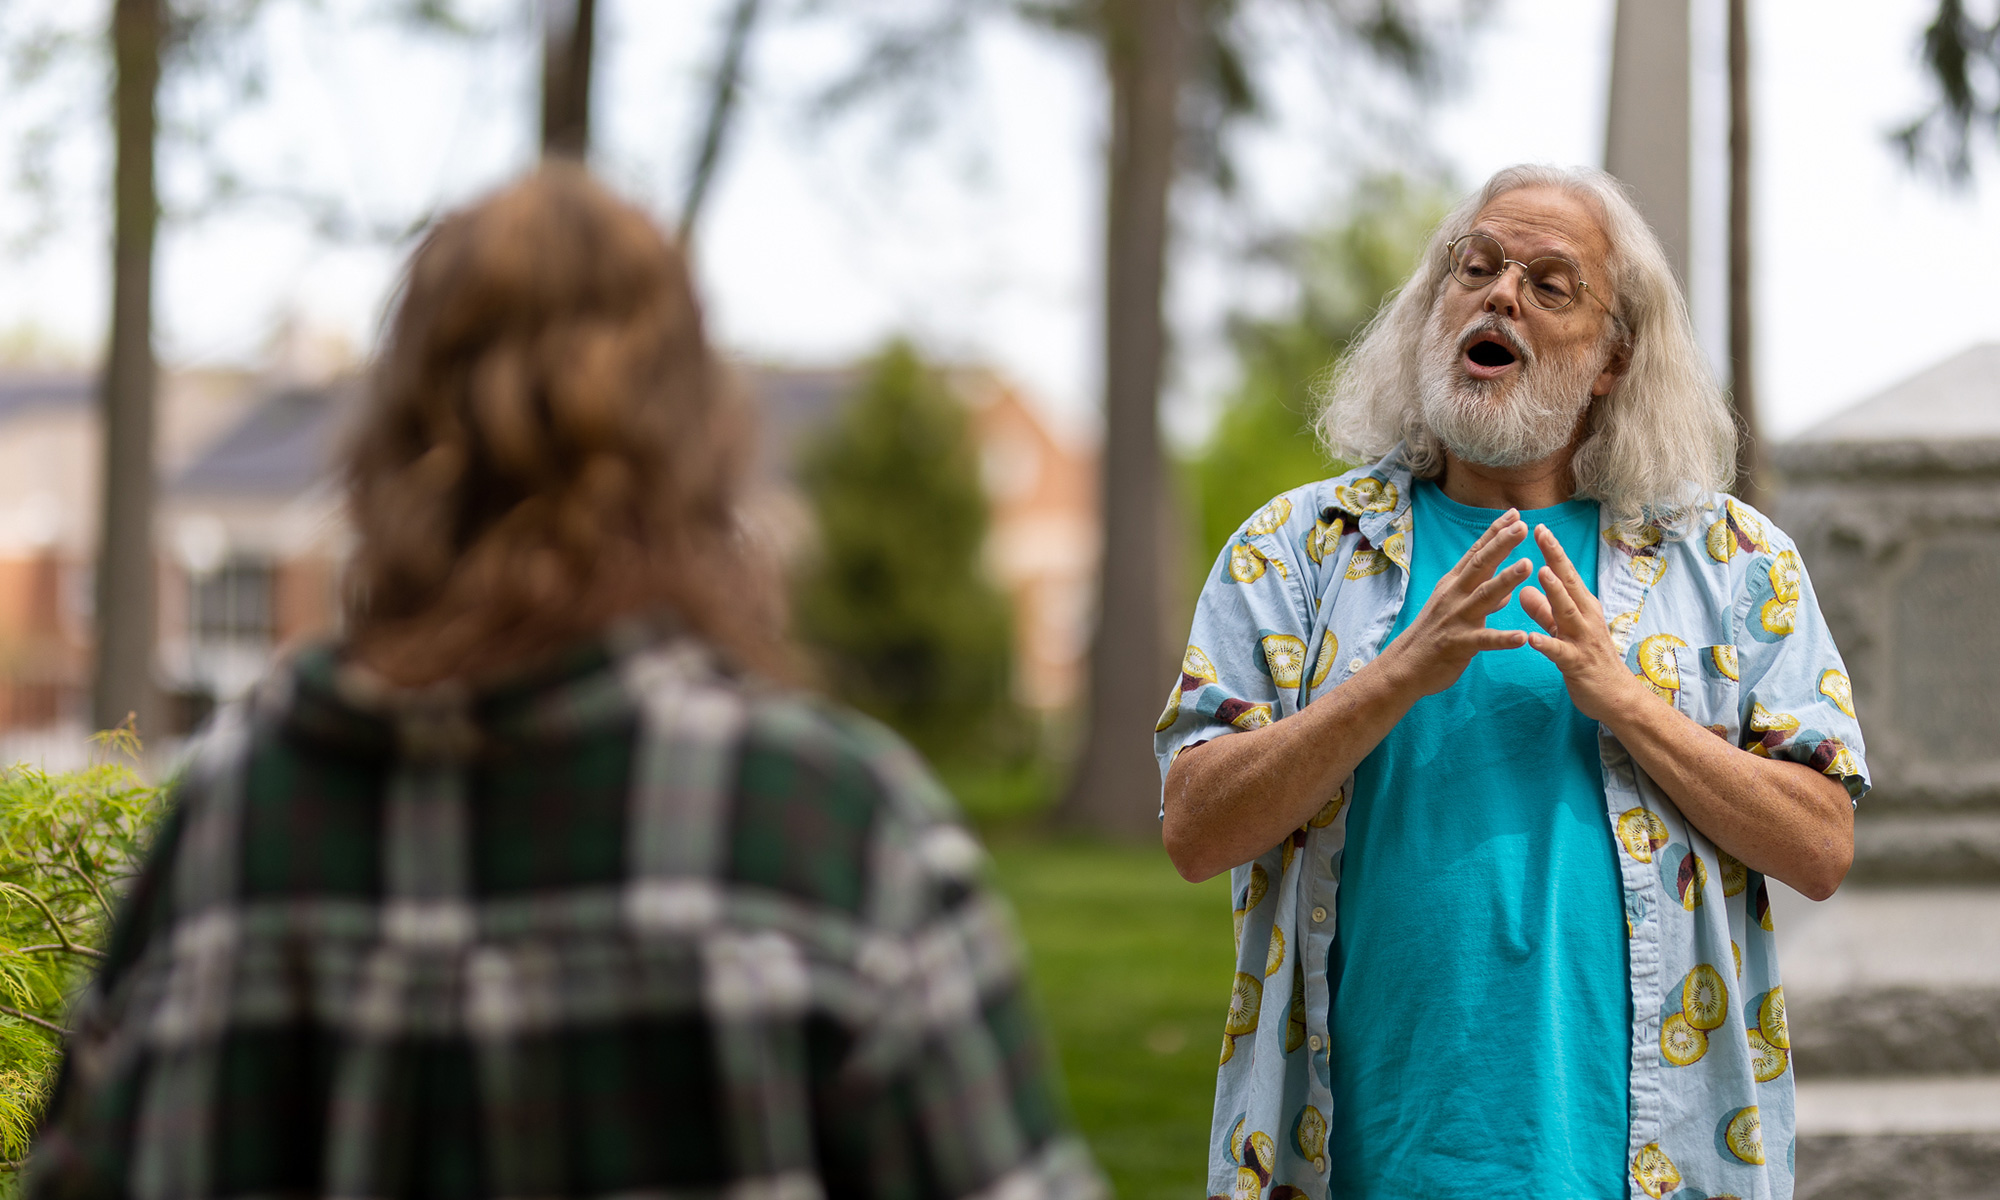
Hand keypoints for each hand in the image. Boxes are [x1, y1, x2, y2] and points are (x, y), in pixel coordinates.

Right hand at [1377, 508, 1533, 697]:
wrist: (1405, 665)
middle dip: (1502, 545)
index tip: (1514, 514)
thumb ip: (1481, 596)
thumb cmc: (1433, 634)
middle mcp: (1454, 596)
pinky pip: (1484, 641)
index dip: (1495, 532)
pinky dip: (1503, 639)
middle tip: (1522, 527)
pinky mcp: (1458, 644)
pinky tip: (1522, 637)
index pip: (1476, 553)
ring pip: (1484, 596)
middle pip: (1480, 565)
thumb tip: (1507, 589)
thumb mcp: (1455, 608)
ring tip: (1528, 565)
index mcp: (1454, 584)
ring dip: (1506, 580)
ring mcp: (1456, 619)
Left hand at [1519, 524, 1654, 723]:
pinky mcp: (1577, 664)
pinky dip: (1546, 644)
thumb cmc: (1589, 660)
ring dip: (1555, 593)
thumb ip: (1543, 611)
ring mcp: (1583, 640)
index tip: (1538, 526)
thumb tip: (1523, 590)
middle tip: (1540, 532)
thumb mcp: (1564, 630)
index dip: (1552, 550)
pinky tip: (1531, 638)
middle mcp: (1585, 618)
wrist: (1617, 697)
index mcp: (1582, 607)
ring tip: (1540, 574)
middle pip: (1569, 583)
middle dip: (1555, 557)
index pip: (1565, 573)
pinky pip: (1560, 653)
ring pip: (1567, 612)